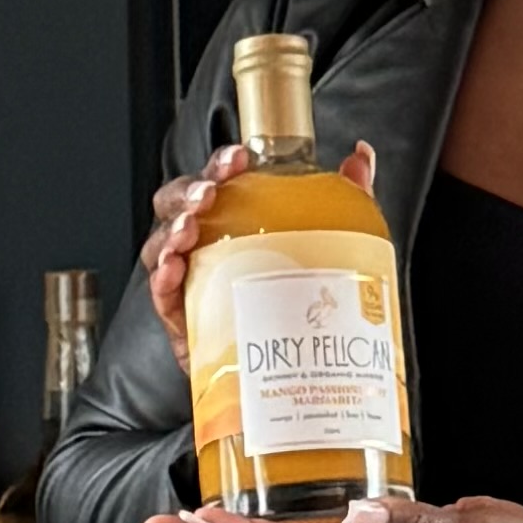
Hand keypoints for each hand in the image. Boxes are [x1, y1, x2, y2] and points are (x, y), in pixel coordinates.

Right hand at [138, 131, 377, 335]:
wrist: (297, 365)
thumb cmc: (304, 297)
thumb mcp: (333, 241)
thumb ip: (346, 197)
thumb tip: (361, 157)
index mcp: (235, 219)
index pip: (217, 180)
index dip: (221, 164)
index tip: (239, 158)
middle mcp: (207, 245)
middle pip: (178, 206)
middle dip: (188, 193)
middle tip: (209, 196)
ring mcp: (192, 281)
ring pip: (161, 246)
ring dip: (171, 232)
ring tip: (190, 230)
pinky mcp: (185, 322)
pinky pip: (162, 296)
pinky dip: (161, 280)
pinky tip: (173, 271)